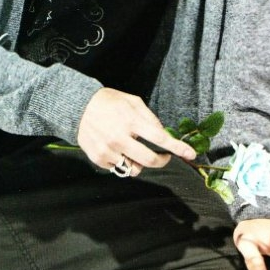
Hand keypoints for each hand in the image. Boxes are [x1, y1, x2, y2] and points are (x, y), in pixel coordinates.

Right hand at [77, 87, 196, 176]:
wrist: (78, 106)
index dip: (177, 147)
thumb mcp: (132, 101)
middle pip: (150, 160)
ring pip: (134, 169)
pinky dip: (121, 160)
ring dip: (139, 162)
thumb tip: (162, 134)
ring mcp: (108, 150)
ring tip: (133, 149)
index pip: (159, 138)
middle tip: (163, 156)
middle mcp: (120, 137)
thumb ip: (149, 117)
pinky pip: (118, 168)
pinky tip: (116, 148)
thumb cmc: (109, 101)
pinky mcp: (98, 158)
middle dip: (162, 161)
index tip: (190, 154)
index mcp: (130, 120)